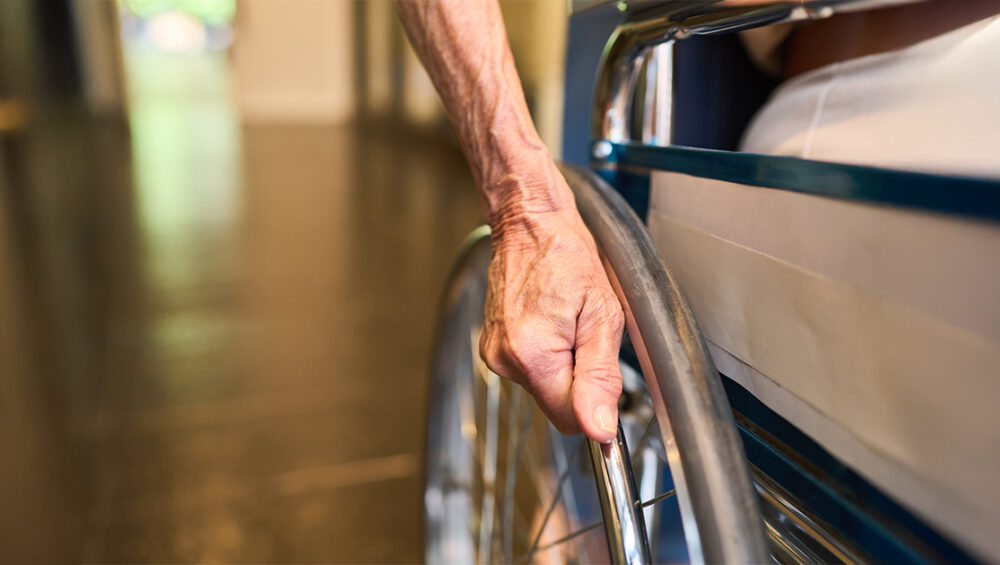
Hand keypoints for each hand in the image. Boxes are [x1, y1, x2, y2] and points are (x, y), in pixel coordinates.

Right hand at [480, 197, 624, 443]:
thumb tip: (599, 429)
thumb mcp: (602, 314)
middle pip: (556, 406)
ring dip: (563, 366)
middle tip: (586, 335)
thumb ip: (600, 377)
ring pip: (544, 389)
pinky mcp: (491, 348)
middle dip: (579, 381)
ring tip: (567, 322)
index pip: (570, 420)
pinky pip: (530, 371)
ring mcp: (494, 354)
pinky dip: (546, 356)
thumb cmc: (567, 256)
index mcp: (532, 356)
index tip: (605, 378)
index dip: (595, 408)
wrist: (530, 223)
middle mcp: (505, 360)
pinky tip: (550, 322)